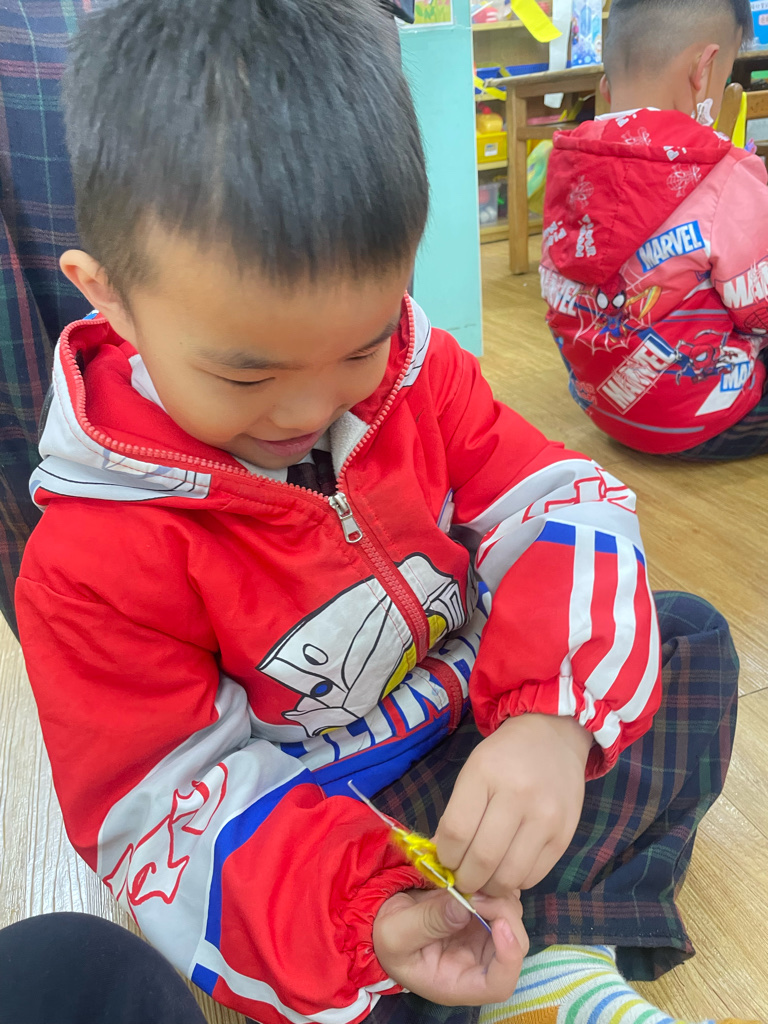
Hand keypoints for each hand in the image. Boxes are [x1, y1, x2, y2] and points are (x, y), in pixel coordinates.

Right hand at [373, 888, 527, 1004]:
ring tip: (471, 880)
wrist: (382, 916)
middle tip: (477, 891)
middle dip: (503, 915)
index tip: (500, 924)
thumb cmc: (387, 936)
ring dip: (499, 896)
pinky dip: (495, 885)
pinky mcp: (482, 914)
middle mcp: (477, 962)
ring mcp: (482, 937)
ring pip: (512, 918)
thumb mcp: (396, 933)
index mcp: (458, 981)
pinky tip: (474, 874)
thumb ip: (428, 921)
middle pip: (514, 946)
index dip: (509, 957)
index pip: (499, 984)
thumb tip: (464, 906)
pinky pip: (502, 899)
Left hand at [435, 713, 591, 894]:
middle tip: (462, 879)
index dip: (445, 856)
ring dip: (490, 888)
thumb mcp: (472, 772)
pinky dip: (515, 882)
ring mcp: (545, 817)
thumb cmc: (505, 756)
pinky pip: (533, 877)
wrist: (554, 737)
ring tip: (484, 878)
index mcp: (486, 774)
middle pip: (483, 859)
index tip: (445, 861)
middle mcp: (518, 796)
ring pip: (510, 876)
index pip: (456, 831)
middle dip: (466, 880)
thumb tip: (443, 859)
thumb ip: (457, 815)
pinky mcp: (564, 836)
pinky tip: (507, 869)